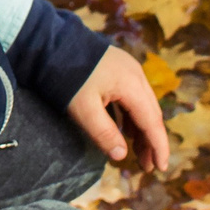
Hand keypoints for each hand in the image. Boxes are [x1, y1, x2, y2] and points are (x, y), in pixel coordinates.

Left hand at [67, 46, 172, 170]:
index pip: (152, 121)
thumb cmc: (66, 76)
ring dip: (141, 130)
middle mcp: (135, 75)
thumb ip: (104, 133)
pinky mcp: (116, 69)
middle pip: (150, 113)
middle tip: (147, 166)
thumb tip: (121, 155)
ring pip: (141, 105)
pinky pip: (131, 97)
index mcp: (132, 84)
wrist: (49, 42)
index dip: (158, 146)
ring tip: (137, 153)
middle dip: (150, 141)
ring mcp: (127, 70)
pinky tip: (126, 131)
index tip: (161, 168)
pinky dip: (131, 117)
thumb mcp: (83, 109)